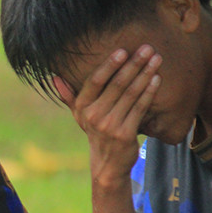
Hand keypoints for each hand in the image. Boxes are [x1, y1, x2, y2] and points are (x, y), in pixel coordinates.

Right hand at [54, 45, 160, 185]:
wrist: (107, 164)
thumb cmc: (96, 133)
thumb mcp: (79, 115)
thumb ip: (68, 96)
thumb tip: (54, 78)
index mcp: (82, 107)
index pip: (96, 81)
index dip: (110, 65)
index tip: (123, 50)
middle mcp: (94, 115)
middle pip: (117, 84)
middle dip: (134, 64)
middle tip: (147, 48)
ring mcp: (110, 125)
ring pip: (131, 94)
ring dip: (145, 74)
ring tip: (156, 59)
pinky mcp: (126, 133)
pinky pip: (140, 107)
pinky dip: (149, 92)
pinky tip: (156, 79)